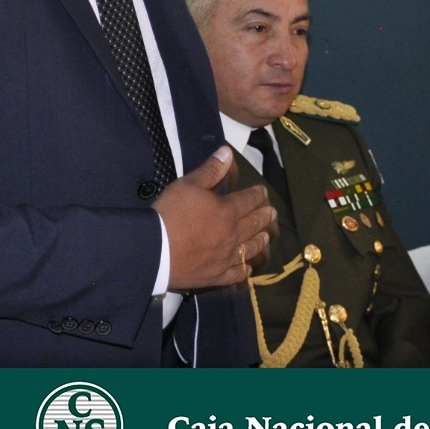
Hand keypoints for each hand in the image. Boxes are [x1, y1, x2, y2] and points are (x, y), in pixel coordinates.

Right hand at [154, 146, 274, 289]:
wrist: (156, 251)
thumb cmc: (172, 213)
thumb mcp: (188, 184)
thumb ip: (211, 169)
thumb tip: (228, 152)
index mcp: (228, 211)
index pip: (248, 200)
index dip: (257, 194)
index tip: (263, 192)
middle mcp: (233, 235)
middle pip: (253, 224)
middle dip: (264, 216)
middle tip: (273, 213)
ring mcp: (227, 257)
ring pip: (250, 248)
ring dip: (259, 240)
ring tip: (267, 236)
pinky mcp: (217, 276)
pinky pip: (237, 273)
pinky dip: (246, 270)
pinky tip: (249, 268)